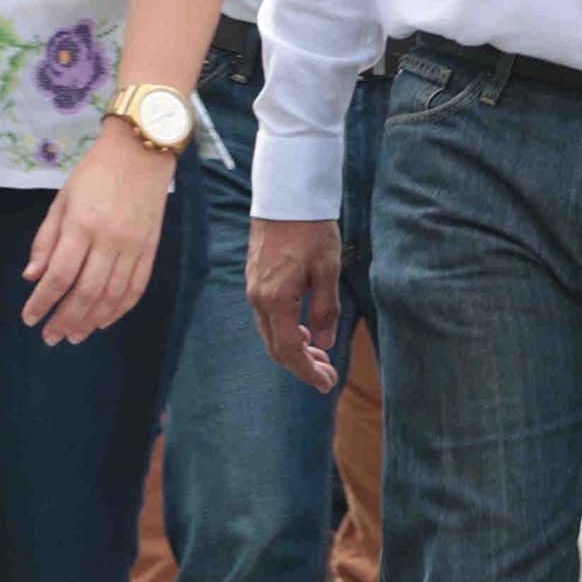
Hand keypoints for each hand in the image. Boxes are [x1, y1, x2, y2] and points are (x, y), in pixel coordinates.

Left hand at [22, 125, 179, 344]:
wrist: (141, 150)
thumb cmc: (95, 172)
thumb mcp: (62, 199)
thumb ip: (46, 239)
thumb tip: (32, 277)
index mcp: (82, 224)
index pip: (59, 275)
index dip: (42, 302)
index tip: (29, 319)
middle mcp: (110, 239)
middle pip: (86, 292)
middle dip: (65, 319)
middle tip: (50, 337)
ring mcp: (134, 245)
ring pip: (112, 295)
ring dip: (91, 320)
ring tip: (74, 335)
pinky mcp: (151, 247)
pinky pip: (137, 286)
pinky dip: (121, 309)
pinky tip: (104, 320)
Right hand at [247, 215, 344, 393]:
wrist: (287, 196)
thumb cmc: (311, 230)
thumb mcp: (328, 270)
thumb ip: (325, 310)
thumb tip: (325, 344)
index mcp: (275, 300)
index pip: (289, 351)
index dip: (308, 371)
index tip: (326, 384)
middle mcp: (258, 299)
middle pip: (276, 347)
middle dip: (302, 365)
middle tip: (328, 374)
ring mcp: (254, 289)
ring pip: (271, 332)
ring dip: (295, 349)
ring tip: (321, 355)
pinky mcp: (256, 279)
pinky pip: (269, 317)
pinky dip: (286, 330)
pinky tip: (304, 330)